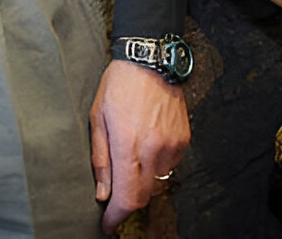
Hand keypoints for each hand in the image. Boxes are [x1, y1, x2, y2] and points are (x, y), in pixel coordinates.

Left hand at [89, 59, 189, 233]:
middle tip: (115, 198)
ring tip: (131, 160)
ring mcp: (171, 145)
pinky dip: (157, 165)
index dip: (117, 217)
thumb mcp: (98, 118)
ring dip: (143, 182)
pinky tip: (147, 146)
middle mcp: (153, 149)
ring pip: (158, 182)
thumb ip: (100, 159)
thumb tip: (102, 193)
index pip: (127, 197)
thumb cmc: (118, 85)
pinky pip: (170, 165)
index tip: (108, 225)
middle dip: (128, 203)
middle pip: (144, 196)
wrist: (150, 60)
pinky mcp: (183, 139)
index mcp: (128, 145)